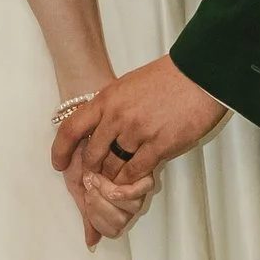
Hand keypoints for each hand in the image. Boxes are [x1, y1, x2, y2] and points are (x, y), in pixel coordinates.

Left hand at [52, 56, 229, 186]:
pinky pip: (136, 173)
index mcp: (107, 99)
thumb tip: (102, 126)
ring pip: (113, 168)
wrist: (200, 75)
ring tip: (115, 184)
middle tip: (95, 180)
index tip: (59, 165)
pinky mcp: (158, 145)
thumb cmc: (169, 78)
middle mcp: (117, 117)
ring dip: (112, 179)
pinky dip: (132, 181)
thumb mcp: (130, 85)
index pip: (71, 128)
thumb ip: (113, 106)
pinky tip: (133, 182)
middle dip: (92, 172)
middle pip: (92, 155)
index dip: (60, 150)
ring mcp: (137, 132)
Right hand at [75, 163, 156, 246]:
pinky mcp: (144, 171)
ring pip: (131, 209)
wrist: (80, 134)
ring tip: (94, 180)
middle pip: (121, 221)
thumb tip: (91, 243)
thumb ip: (86, 215)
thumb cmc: (79, 157)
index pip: (113, 229)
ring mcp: (136, 185)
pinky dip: (120, 189)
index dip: (99, 222)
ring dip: (107, 197)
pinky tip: (104, 176)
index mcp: (112, 205)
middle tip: (89, 190)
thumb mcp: (77, 187)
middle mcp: (127, 198)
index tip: (86, 202)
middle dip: (100, 208)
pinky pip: (139, 191)